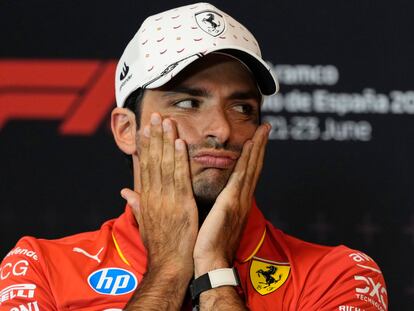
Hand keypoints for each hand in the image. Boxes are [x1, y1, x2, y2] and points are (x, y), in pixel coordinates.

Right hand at [121, 113, 197, 275]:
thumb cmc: (159, 246)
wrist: (169, 265)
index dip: (144, 147)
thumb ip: (136, 203)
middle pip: (152, 160)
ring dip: (166, 141)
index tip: (145, 129)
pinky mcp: (182, 204)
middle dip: (153, 137)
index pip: (143, 167)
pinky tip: (179, 143)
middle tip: (154, 115)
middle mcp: (154, 195)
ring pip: (165, 164)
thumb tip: (125, 190)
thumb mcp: (143, 223)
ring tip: (166, 121)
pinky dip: (179, 159)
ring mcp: (167, 199)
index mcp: (146, 198)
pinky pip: (180, 178)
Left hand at [193, 123, 270, 274]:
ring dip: (257, 147)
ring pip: (251, 167)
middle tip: (265, 128)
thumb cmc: (209, 245)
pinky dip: (247, 159)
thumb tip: (216, 199)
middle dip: (260, 146)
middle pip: (254, 166)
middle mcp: (243, 198)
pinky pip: (241, 175)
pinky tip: (250, 145)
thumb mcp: (215, 221)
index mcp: (238, 202)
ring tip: (262, 130)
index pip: (247, 174)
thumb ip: (217, 207)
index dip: (253, 156)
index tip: (255, 140)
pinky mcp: (232, 201)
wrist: (210, 262)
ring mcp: (240, 199)